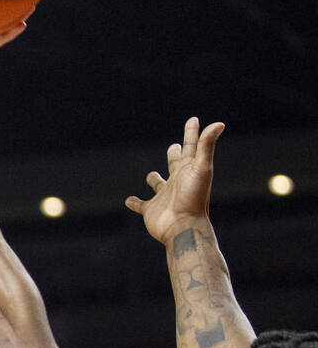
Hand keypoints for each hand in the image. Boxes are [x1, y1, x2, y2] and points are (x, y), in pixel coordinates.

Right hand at [126, 117, 224, 244]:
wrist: (183, 227)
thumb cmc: (194, 198)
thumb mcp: (201, 169)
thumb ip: (206, 146)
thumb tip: (219, 123)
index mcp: (189, 170)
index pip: (191, 147)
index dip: (192, 133)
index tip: (194, 120)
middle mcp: (177, 181)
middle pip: (176, 163)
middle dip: (175, 154)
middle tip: (175, 145)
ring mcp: (163, 196)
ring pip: (158, 184)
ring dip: (154, 179)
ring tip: (151, 176)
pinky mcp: (150, 210)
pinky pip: (140, 204)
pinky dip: (134, 202)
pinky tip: (129, 201)